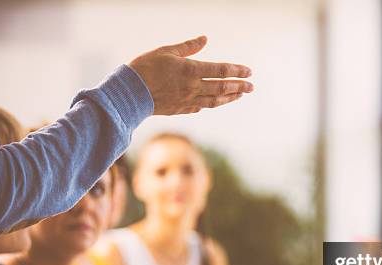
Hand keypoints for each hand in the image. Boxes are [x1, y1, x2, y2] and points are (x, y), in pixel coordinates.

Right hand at [129, 36, 252, 114]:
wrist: (130, 93)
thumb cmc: (145, 67)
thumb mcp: (166, 51)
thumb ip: (188, 47)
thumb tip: (205, 39)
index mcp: (191, 70)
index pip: (221, 71)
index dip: (237, 71)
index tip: (249, 72)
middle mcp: (193, 87)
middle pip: (222, 87)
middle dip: (239, 86)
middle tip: (252, 87)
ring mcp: (188, 100)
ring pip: (214, 100)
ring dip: (229, 98)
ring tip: (239, 95)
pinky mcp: (180, 109)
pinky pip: (200, 107)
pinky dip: (210, 104)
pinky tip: (214, 102)